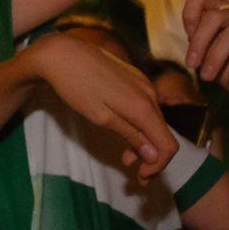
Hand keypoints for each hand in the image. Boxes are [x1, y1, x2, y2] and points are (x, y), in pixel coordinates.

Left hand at [25, 31, 173, 178]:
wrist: (60, 52)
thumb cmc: (75, 87)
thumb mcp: (100, 117)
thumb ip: (131, 135)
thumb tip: (155, 155)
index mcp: (143, 107)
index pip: (168, 145)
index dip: (158, 165)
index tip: (140, 177)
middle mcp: (150, 94)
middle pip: (162, 133)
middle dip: (150, 156)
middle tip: (133, 172)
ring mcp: (143, 83)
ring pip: (153, 120)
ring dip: (144, 141)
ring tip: (125, 155)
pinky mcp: (134, 77)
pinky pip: (144, 106)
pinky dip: (138, 124)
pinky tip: (123, 128)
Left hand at [182, 0, 228, 105]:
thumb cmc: (226, 66)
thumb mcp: (205, 53)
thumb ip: (196, 37)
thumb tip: (191, 28)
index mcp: (220, 9)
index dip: (190, 12)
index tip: (187, 37)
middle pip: (215, 16)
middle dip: (199, 42)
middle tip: (192, 65)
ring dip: (217, 57)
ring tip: (207, 76)